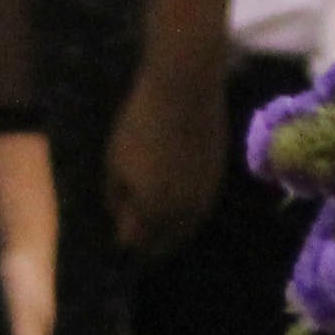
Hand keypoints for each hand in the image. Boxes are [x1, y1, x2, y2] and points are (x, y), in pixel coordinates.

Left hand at [108, 64, 226, 258]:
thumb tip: (120, 221)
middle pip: (169, 242)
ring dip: (172, 227)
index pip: (138, 244)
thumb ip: (116, 199)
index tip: (118, 231)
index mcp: (155, 210)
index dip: (125, 239)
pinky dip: (187, 209)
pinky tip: (175, 195)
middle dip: (152, 241)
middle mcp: (186, 212)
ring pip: (188, 226)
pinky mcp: (219, 176)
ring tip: (155, 216)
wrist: (185, 90)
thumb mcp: (115, 164)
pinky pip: (201, 207)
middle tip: (136, 230)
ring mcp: (207, 195)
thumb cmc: (140, 124)